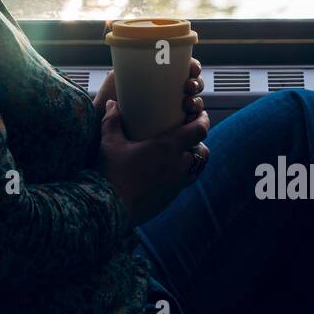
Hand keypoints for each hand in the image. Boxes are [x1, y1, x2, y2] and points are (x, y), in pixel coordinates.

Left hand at [94, 56, 204, 123]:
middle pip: (193, 86)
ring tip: (188, 104)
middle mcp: (167, 95)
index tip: (192, 69)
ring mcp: (170, 113)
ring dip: (198, 102)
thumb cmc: (106, 101)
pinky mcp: (171, 131)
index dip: (193, 67)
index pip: (183, 69)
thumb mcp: (116, 77)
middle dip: (197, 85)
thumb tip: (137, 51)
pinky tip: (193, 121)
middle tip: (188, 88)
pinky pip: (191, 127)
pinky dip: (197, 123)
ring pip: (194, 104)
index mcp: (159, 79)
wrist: (99, 125)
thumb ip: (127, 63)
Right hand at [96, 99, 211, 227]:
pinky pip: (184, 183)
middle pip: (202, 151)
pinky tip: (167, 172)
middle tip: (189, 135)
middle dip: (198, 142)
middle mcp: (177, 166)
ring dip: (193, 160)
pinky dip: (182, 175)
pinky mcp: (170, 198)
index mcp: (167, 148)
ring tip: (181, 153)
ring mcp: (176, 184)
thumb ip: (112, 121)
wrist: (110, 209)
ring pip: (196, 169)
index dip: (203, 121)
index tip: (201, 115)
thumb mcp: (110, 143)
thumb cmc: (111, 173)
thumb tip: (112, 105)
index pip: (199, 131)